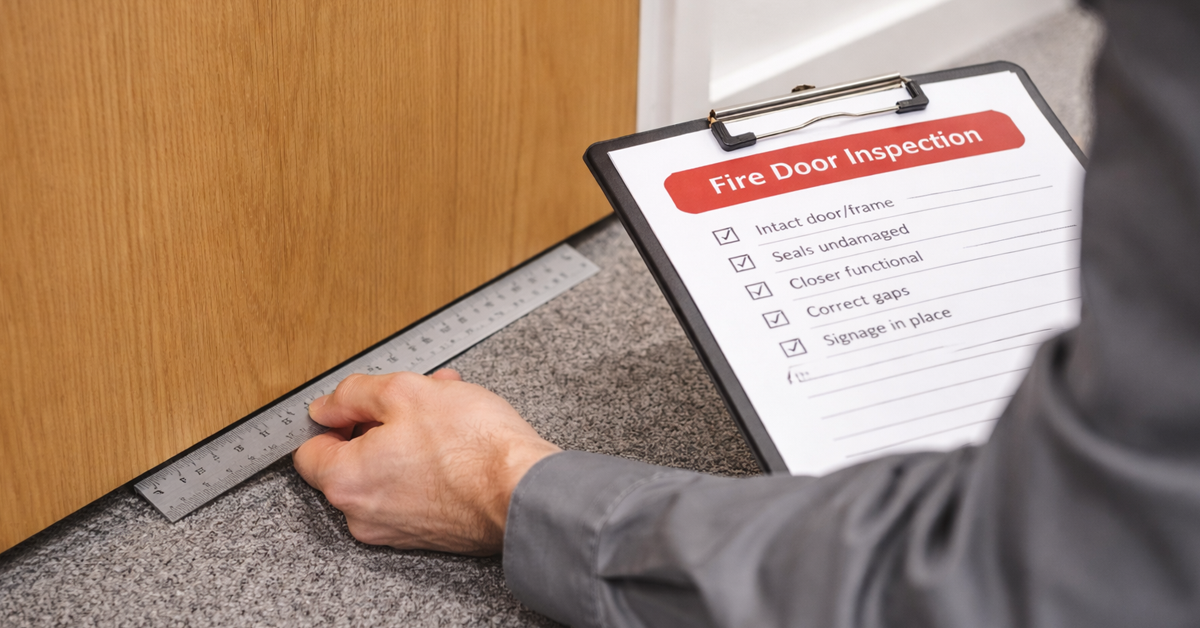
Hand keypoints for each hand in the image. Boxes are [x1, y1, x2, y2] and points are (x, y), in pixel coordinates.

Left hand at [292, 369, 560, 554]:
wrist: (524, 491)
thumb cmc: (473, 446)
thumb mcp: (405, 390)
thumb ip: (354, 394)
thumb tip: (327, 406)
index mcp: (346, 481)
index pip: (308, 450)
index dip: (333, 418)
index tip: (359, 405)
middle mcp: (363, 515)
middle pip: (351, 460)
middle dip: (380, 423)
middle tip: (413, 400)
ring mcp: (396, 530)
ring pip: (386, 471)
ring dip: (408, 438)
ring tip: (446, 410)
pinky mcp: (428, 534)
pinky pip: (412, 490)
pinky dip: (425, 465)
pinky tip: (457, 439)